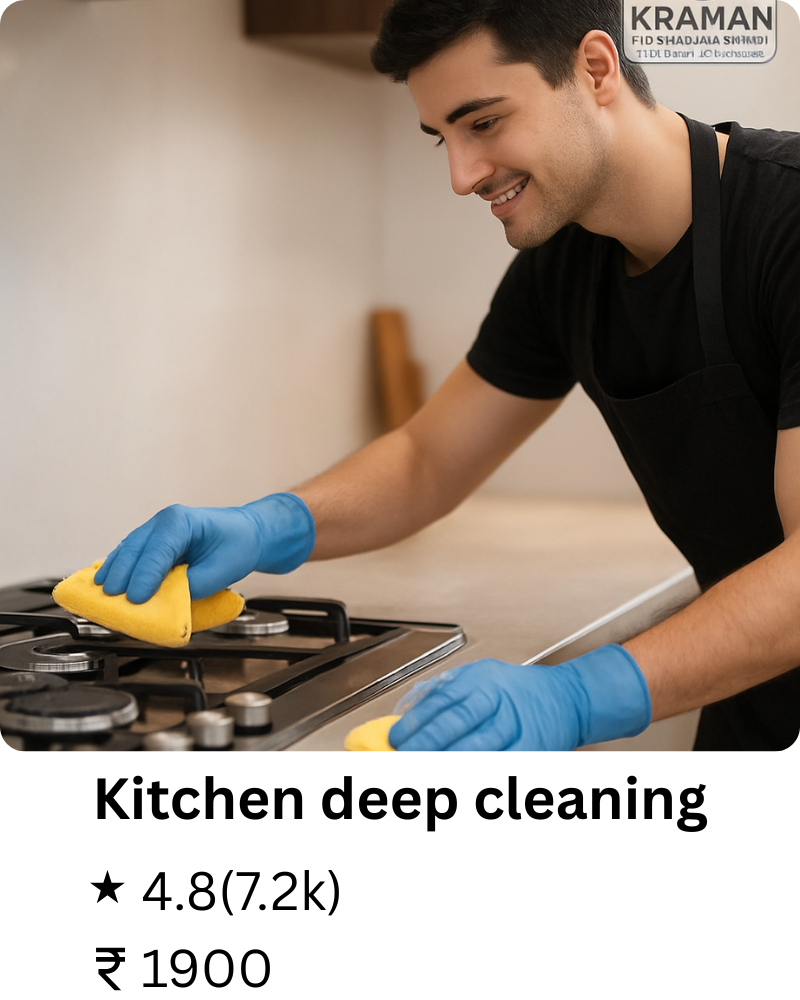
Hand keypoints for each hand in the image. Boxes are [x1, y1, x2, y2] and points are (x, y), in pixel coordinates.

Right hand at [94, 493, 314, 601]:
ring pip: (128, 549)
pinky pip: (131, 554)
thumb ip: (193, 586)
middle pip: (135, 548)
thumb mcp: (222, 570)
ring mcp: (155, 530)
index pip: (158, 550)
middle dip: (121, 574)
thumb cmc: (238, 545)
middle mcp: (164, 521)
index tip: (136, 598)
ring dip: (114, 571)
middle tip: (111, 599)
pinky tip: (107, 581)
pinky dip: (119, 568)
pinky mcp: (153, 542)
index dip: (144, 576)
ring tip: (101, 593)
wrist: (247, 534)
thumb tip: (168, 602)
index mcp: (181, 521)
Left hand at [388, 645, 650, 751]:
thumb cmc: (518, 690)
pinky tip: (467, 766)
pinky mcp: (531, 746)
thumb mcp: (481, 678)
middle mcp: (497, 698)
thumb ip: (448, 693)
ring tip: (429, 762)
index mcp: (480, 679)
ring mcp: (515, 723)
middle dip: (426, 742)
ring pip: (478, 744)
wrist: (568, 697)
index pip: (441, 700)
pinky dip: (485, 762)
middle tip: (406, 753)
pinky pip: (504, 758)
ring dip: (451, 756)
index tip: (396, 737)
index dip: (416, 721)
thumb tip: (410, 714)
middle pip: (456, 721)